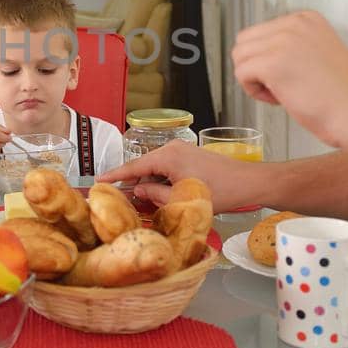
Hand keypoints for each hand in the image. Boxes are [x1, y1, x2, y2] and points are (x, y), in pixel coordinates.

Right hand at [97, 140, 266, 210]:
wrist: (248, 182)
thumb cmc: (219, 191)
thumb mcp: (180, 199)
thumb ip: (154, 194)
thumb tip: (137, 189)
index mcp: (167, 156)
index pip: (133, 166)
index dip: (115, 175)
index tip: (98, 181)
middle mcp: (172, 148)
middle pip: (143, 165)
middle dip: (130, 180)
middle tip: (116, 196)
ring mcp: (182, 150)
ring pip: (155, 167)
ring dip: (147, 181)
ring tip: (135, 197)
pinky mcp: (190, 156)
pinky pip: (167, 167)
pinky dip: (159, 178)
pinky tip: (156, 192)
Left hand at [231, 10, 347, 146]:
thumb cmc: (343, 95)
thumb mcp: (320, 52)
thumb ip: (294, 45)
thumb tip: (263, 53)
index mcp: (306, 19)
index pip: (261, 32)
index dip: (269, 58)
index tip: (293, 74)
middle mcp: (293, 24)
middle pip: (245, 41)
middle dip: (257, 66)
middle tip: (283, 85)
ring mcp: (282, 41)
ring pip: (240, 56)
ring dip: (254, 79)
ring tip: (282, 92)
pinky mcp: (272, 63)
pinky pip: (241, 74)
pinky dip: (253, 91)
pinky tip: (279, 99)